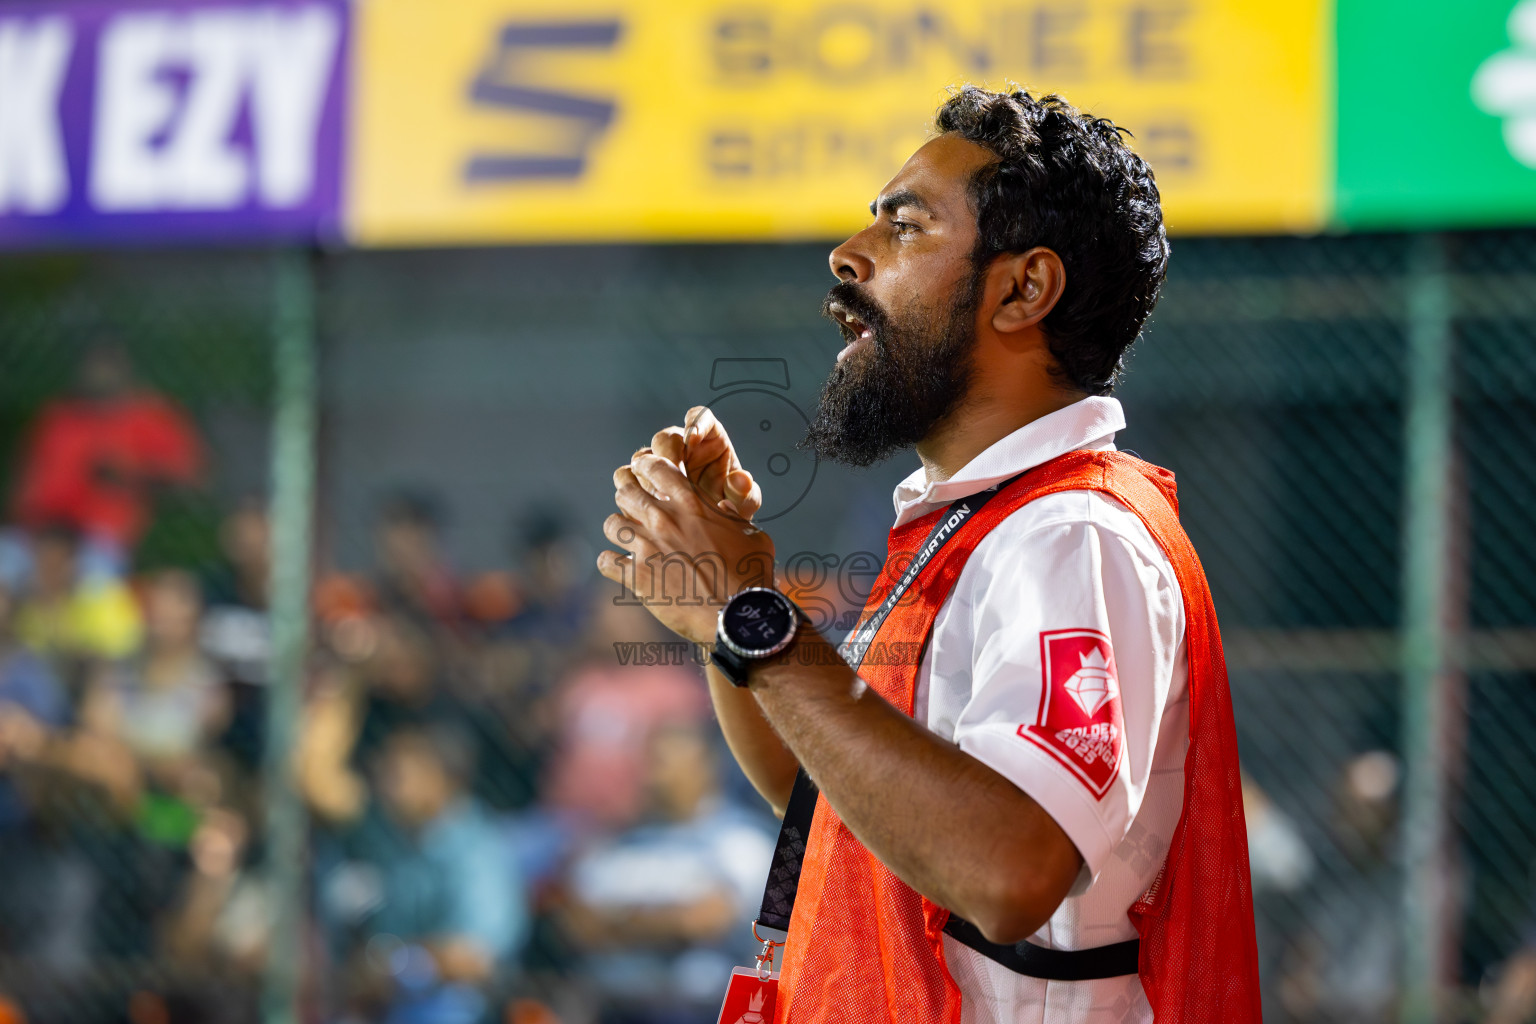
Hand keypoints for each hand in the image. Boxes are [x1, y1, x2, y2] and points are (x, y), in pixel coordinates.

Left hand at [599, 453, 774, 643]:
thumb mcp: (751, 535)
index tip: (642, 471)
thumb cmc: (750, 575)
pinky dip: (609, 563)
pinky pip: (605, 561)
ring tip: (626, 539)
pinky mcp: (637, 577)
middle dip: (626, 498)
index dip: (645, 466)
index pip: (655, 468)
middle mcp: (665, 519)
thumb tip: (722, 508)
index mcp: (692, 503)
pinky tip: (619, 567)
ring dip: (618, 530)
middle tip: (632, 508)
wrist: (737, 616)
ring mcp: (647, 547)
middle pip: (625, 492)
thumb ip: (733, 517)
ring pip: (610, 524)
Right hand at [647, 406, 761, 519]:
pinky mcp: (645, 480)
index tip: (692, 438)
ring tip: (662, 499)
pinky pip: (631, 477)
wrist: (714, 528)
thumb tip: (741, 480)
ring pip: (643, 457)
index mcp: (710, 437)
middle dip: (666, 456)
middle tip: (673, 478)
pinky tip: (650, 508)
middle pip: (665, 438)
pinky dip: (636, 490)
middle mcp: (682, 445)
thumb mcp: (744, 503)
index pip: (700, 417)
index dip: (695, 423)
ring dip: (648, 477)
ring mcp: (660, 462)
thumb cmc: (732, 506)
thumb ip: (745, 492)